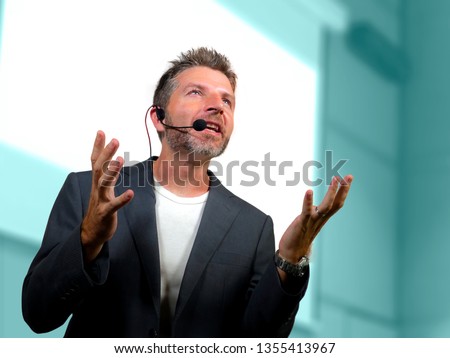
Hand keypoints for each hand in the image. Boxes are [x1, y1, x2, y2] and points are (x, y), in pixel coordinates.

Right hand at [81, 131, 133, 261]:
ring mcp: (101, 201)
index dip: (98, 147)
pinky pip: (114, 205)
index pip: (96, 161)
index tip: (101, 131)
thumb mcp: (103, 188)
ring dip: (111, 172)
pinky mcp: (106, 213)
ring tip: (119, 160)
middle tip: (114, 140)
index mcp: (97, 182)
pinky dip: (122, 199)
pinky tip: (131, 193)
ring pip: (104, 184)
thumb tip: (114, 158)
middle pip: (99, 168)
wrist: (92, 232)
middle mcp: (97, 189)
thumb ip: (107, 174)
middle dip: (106, 154)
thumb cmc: (100, 208)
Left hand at [278, 175, 352, 268]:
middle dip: (343, 189)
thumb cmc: (299, 238)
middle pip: (335, 204)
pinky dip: (308, 201)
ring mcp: (312, 221)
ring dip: (331, 193)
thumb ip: (313, 215)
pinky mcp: (302, 223)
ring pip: (325, 206)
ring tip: (335, 179)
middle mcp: (320, 219)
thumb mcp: (309, 223)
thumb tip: (314, 206)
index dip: (343, 192)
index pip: (336, 204)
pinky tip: (309, 191)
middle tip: (348, 176)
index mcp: (322, 218)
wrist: (291, 255)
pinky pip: (306, 211)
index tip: (348, 179)